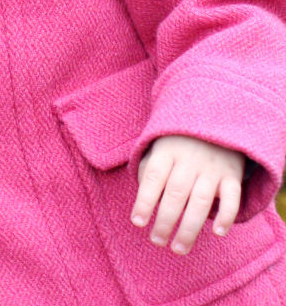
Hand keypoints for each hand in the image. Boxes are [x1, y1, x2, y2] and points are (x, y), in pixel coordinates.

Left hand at [132, 134, 244, 253]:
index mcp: (166, 150)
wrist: (214, 121)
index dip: (144, 200)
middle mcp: (189, 159)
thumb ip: (149, 170)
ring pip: (200, 200)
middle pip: (175, 193)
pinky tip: (217, 233)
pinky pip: (232, 197)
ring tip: (178, 248)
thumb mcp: (159, 147)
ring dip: (189, 228)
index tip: (138, 223)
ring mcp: (212, 167)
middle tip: (157, 241)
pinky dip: (226, 215)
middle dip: (165, 220)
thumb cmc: (178, 142)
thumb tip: (144, 202)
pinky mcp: (232, 175)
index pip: (152, 177)